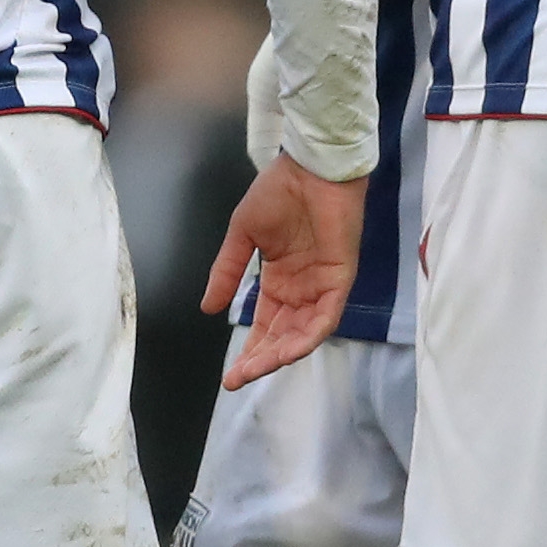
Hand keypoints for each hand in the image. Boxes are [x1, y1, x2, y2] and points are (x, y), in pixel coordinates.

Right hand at [201, 154, 366, 387]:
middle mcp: (300, 289)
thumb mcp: (243, 235)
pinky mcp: (339, 279)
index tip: (228, 374)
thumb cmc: (279, 192)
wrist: (310, 167)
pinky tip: (288, 350)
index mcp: (279, 280)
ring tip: (256, 369)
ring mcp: (321, 286)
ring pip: (302, 333)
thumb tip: (208, 308)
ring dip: (280, 354)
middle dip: (259, 360)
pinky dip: (308, 335)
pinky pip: (326, 316)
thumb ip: (228, 272)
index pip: (264, 325)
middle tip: (237, 380)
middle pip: (281, 336)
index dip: (248, 350)